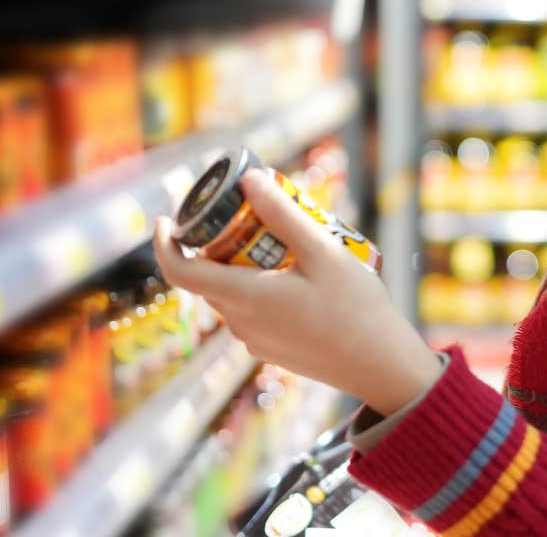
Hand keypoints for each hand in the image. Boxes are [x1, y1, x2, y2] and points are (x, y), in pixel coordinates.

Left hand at [153, 167, 442, 413]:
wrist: (381, 367)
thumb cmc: (356, 308)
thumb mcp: (323, 252)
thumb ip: (283, 215)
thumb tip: (249, 180)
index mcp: (245, 298)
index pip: (180, 272)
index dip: (164, 244)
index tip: (166, 219)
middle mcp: (241, 324)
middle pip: (209, 277)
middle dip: (218, 243)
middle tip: (249, 214)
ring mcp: (255, 340)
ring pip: (232, 293)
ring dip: (242, 265)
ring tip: (282, 241)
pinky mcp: (272, 349)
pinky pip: (252, 310)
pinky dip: (259, 286)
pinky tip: (298, 275)